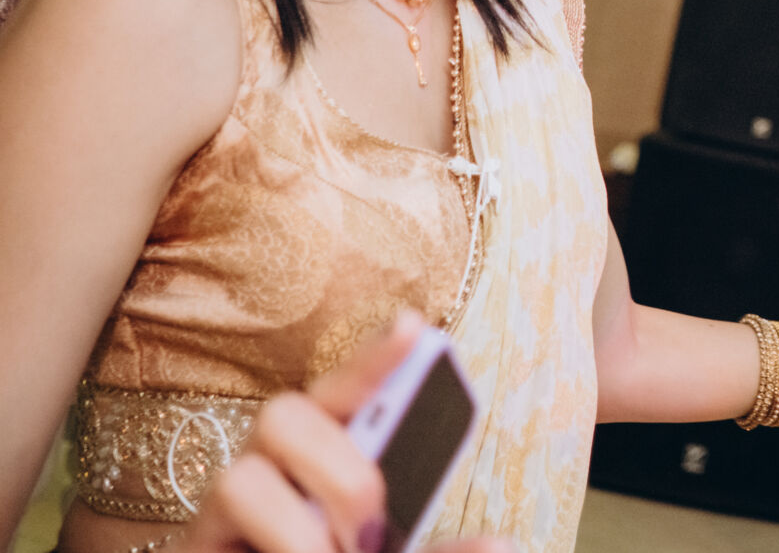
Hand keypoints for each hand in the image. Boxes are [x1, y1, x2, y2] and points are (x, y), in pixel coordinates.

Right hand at [177, 311, 508, 552]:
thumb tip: (504, 544)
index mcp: (327, 452)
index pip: (347, 390)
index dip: (374, 358)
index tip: (413, 326)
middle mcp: (273, 463)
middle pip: (286, 412)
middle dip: (341, 472)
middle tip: (371, 534)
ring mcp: (228, 501)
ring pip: (243, 473)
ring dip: (302, 526)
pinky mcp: (197, 540)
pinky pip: (226, 514)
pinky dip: (285, 544)